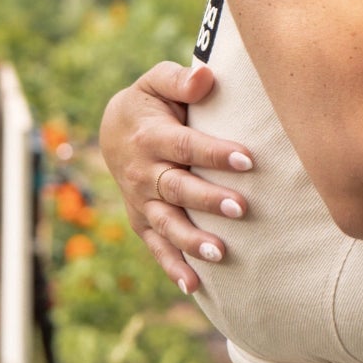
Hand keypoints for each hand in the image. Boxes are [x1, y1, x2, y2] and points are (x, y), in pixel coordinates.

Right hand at [98, 62, 254, 292]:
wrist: (114, 131)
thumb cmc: (151, 103)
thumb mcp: (156, 81)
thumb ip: (179, 79)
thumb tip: (205, 76)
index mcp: (150, 136)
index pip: (185, 145)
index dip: (215, 153)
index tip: (248, 159)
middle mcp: (143, 172)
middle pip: (178, 188)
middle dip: (209, 200)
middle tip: (242, 208)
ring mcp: (141, 201)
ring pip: (167, 223)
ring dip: (192, 239)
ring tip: (220, 254)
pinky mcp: (143, 221)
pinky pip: (156, 246)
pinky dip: (172, 266)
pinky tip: (194, 286)